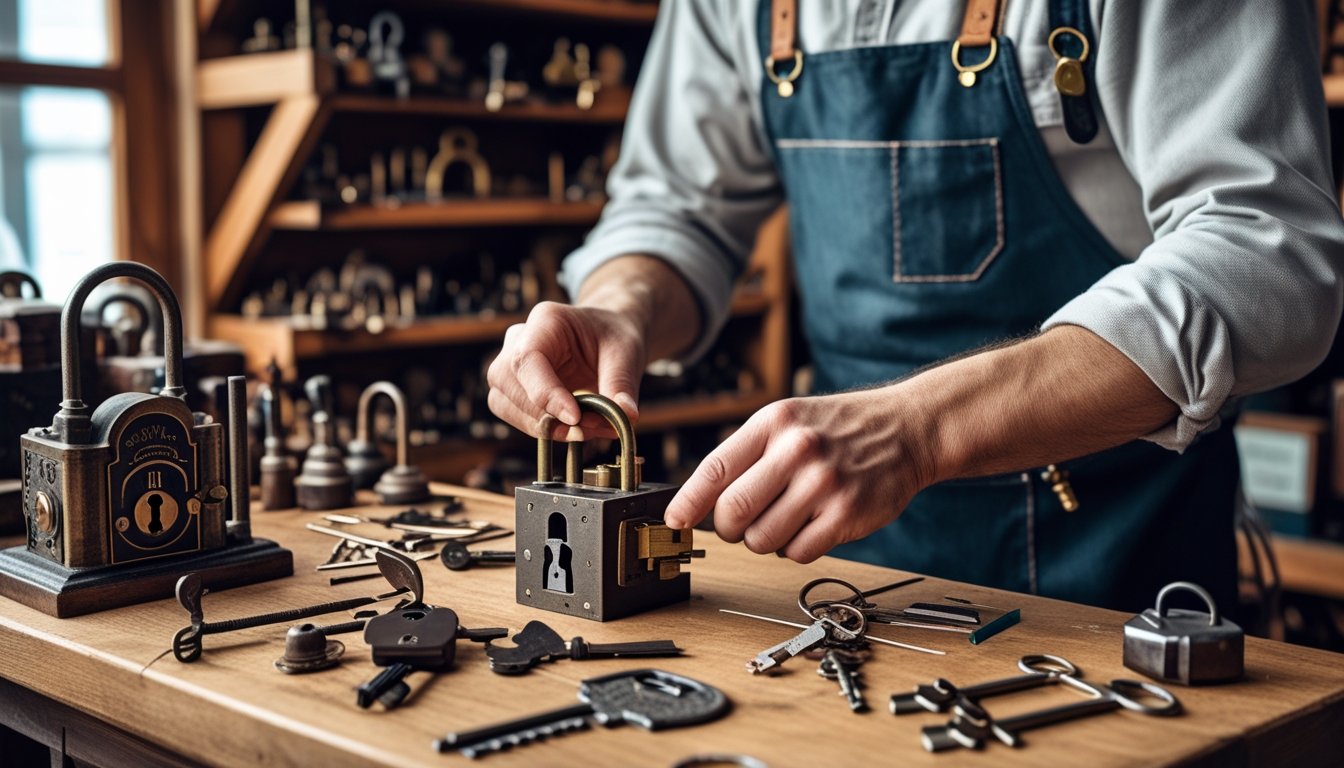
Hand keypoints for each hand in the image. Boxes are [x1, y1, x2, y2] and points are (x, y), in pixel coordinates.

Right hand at [486, 301, 644, 439]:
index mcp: (545, 320)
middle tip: (593, 426)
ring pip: (506, 406)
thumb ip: (622, 383)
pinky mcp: (512, 391)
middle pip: (508, 384)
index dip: (546, 394)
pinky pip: (517, 417)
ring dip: (547, 427)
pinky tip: (580, 429)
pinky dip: (548, 431)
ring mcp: (510, 366)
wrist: (607, 339)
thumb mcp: (627, 352)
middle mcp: (518, 340)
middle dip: (548, 415)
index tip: (575, 418)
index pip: (527, 359)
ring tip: (591, 427)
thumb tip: (627, 415)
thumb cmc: (613, 336)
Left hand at [663, 387, 937, 562]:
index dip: (688, 502)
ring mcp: (824, 484)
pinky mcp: (847, 515)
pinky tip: (810, 525)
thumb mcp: (788, 420)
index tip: (674, 521)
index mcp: (774, 422)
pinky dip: (795, 548)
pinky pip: (797, 553)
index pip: (715, 469)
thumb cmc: (838, 429)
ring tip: (783, 519)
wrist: (907, 429)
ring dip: (764, 540)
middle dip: (728, 528)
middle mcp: (797, 450)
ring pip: (762, 540)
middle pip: (733, 512)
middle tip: (739, 524)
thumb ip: (747, 454)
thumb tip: (700, 501)